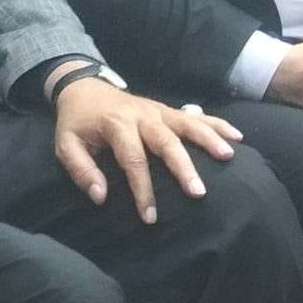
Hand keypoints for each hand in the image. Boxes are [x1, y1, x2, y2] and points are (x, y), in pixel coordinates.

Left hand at [52, 80, 243, 223]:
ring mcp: (159, 110)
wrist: (85, 86)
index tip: (150, 216)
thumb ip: (82, 170)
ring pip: (188, 124)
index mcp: (117, 124)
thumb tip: (101, 196)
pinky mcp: (168, 110)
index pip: (133, 158)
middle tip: (198, 192)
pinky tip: (236, 136)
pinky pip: (196, 116)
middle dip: (183, 167)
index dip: (142, 188)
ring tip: (228, 155)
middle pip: (166, 141)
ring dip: (208, 139)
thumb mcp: (65, 145)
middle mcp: (143, 115)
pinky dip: (217, 124)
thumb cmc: (77, 122)